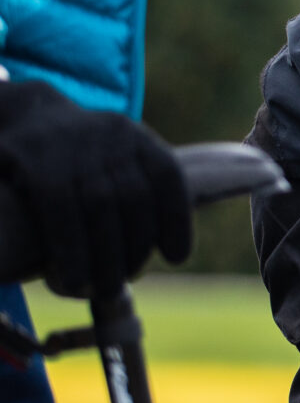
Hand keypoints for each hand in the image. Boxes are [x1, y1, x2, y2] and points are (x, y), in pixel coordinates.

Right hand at [0, 79, 192, 298]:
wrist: (20, 113)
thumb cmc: (71, 152)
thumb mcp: (108, 155)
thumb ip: (132, 188)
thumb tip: (160, 247)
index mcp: (133, 136)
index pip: (167, 175)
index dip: (177, 219)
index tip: (177, 257)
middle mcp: (110, 136)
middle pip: (135, 197)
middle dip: (136, 246)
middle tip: (127, 279)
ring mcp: (74, 146)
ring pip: (100, 206)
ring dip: (104, 255)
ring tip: (101, 289)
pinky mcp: (37, 161)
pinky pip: (60, 211)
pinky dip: (70, 250)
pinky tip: (71, 279)